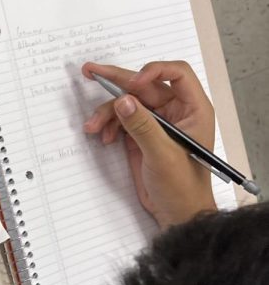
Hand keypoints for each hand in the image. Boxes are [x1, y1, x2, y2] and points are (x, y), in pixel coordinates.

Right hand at [81, 61, 217, 228]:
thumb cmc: (183, 186)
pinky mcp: (141, 135)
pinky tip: (103, 137)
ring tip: (92, 127)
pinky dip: (109, 125)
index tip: (131, 84)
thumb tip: (123, 101)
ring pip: (128, 104)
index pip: (176, 74)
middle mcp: (175, 111)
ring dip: (107, 112)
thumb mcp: (163, 154)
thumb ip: (142, 126)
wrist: (176, 212)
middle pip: (144, 86)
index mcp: (192, 109)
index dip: (152, 72)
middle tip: (91, 72)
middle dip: (117, 81)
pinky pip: (121, 120)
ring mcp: (156, 123)